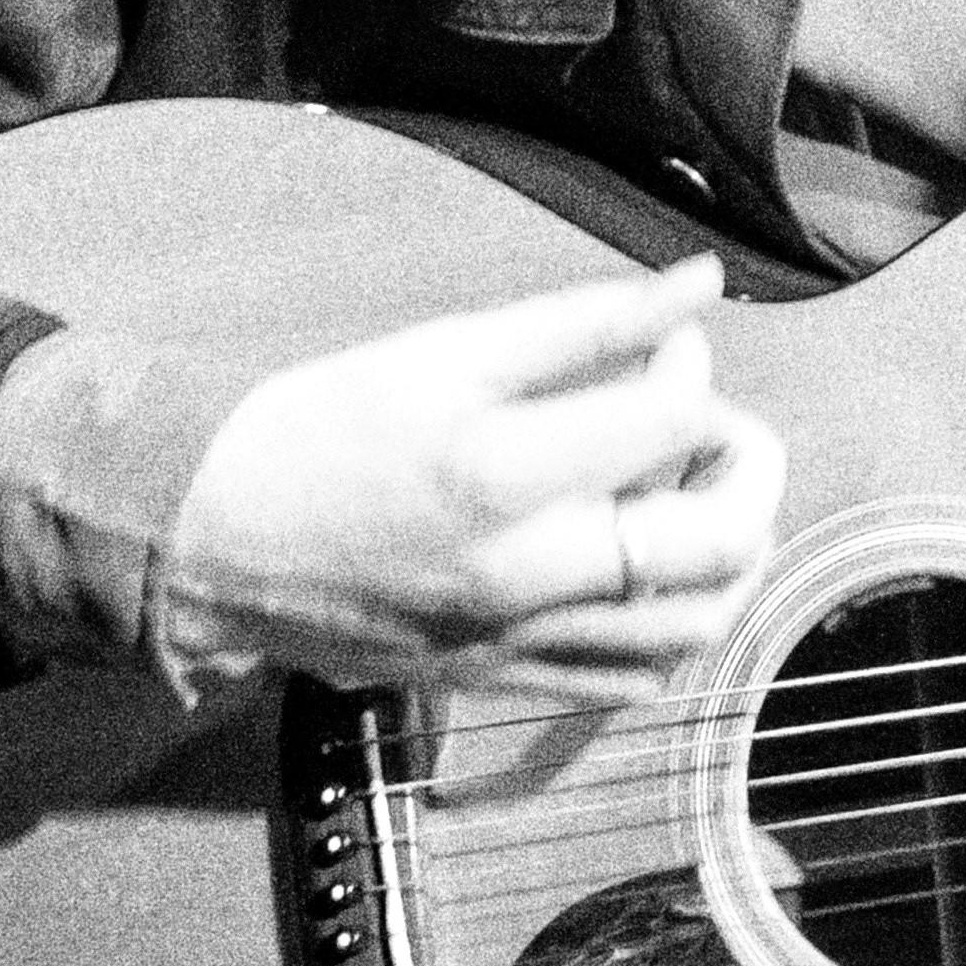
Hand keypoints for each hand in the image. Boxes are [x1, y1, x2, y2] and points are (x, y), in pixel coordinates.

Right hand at [166, 261, 785, 705]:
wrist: (215, 542)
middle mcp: (527, 574)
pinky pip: (635, 680)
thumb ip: (588, 322)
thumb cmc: (329, 425)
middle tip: (717, 425)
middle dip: (751, 469)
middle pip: (717, 546)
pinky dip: (674, 620)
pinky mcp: (506, 681)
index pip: (675, 420)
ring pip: (695, 628)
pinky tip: (651, 565)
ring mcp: (522, 642)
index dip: (694, 365)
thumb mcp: (451, 348)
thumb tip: (702, 283)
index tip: (669, 342)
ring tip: (698, 493)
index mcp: (506, 473)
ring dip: (729, 553)